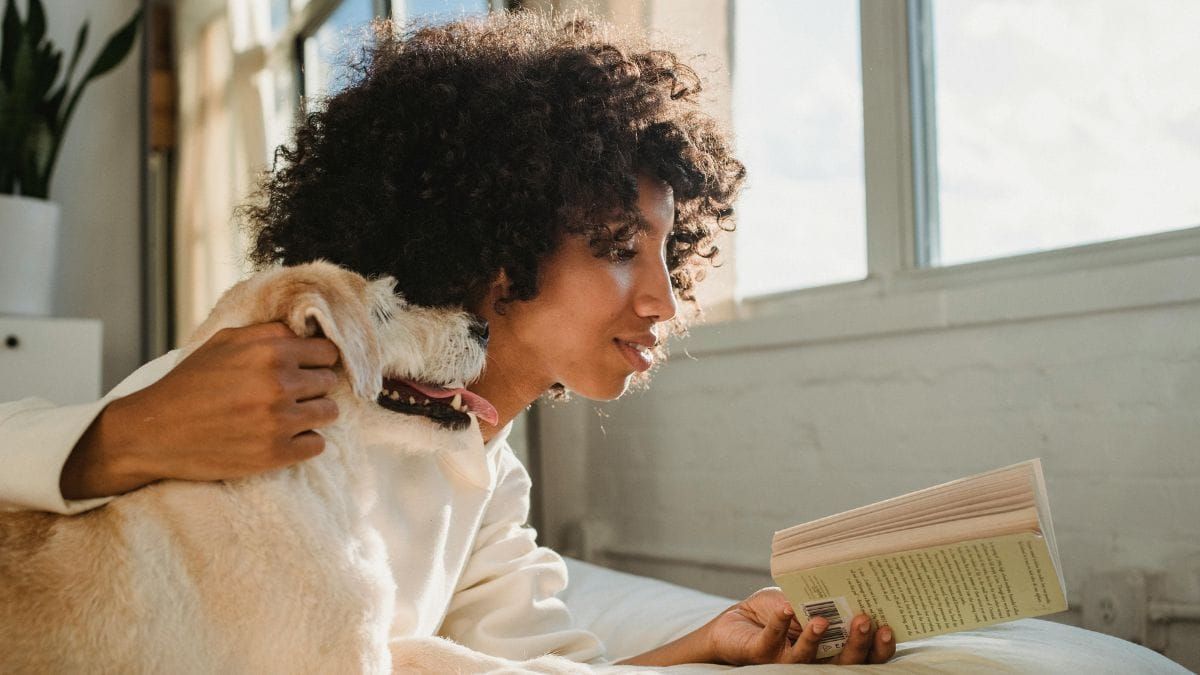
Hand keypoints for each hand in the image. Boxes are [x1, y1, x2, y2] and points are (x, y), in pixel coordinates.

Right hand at [61, 322, 342, 498]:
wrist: (154, 433)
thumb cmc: (190, 384)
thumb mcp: (224, 342)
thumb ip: (269, 333)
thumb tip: (307, 333)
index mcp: (269, 352)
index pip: (327, 352)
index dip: (317, 359)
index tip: (307, 367)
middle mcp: (278, 385)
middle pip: (329, 382)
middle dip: (313, 386)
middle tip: (290, 393)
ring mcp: (278, 422)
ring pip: (329, 413)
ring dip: (313, 414)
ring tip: (287, 415)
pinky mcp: (275, 454)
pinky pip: (317, 445)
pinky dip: (305, 442)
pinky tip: (283, 437)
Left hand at [703, 587, 894, 665]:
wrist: (736, 623)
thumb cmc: (778, 610)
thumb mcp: (805, 599)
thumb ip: (824, 597)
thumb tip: (847, 578)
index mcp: (834, 646)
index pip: (864, 653)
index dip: (879, 646)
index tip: (887, 627)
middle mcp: (816, 659)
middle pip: (845, 661)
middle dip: (857, 644)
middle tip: (865, 621)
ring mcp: (789, 661)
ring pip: (809, 659)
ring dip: (817, 638)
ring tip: (822, 620)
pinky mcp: (763, 655)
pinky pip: (774, 640)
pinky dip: (780, 624)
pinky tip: (786, 609)